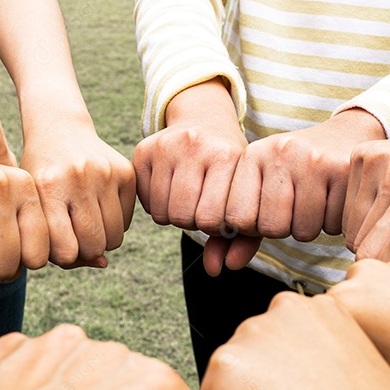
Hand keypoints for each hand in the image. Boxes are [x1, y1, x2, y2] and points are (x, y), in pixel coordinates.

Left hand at [21, 124, 134, 267]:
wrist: (60, 130)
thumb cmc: (42, 179)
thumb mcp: (35, 208)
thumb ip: (55, 245)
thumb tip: (102, 263)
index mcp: (47, 188)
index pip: (65, 251)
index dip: (62, 257)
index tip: (57, 247)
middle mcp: (78, 178)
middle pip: (94, 246)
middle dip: (84, 251)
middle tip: (74, 238)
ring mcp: (106, 173)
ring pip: (114, 238)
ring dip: (101, 240)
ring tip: (86, 226)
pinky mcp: (126, 172)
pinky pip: (126, 222)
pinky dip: (113, 224)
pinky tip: (98, 209)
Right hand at [133, 78, 250, 274]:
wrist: (206, 119)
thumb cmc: (231, 168)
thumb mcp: (245, 195)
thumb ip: (241, 239)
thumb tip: (215, 271)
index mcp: (227, 156)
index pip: (214, 220)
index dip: (218, 227)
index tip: (224, 214)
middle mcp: (196, 145)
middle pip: (185, 218)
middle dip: (194, 222)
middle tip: (202, 208)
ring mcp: (166, 144)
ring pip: (163, 213)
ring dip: (175, 215)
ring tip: (188, 199)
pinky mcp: (144, 149)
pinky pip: (145, 202)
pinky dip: (157, 205)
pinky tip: (171, 189)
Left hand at [216, 109, 385, 271]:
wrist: (344, 136)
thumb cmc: (293, 171)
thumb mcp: (261, 188)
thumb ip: (236, 230)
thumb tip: (224, 266)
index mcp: (252, 155)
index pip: (237, 219)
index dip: (251, 226)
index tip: (263, 212)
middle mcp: (280, 153)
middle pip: (272, 228)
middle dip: (282, 228)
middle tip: (292, 207)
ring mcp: (314, 160)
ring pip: (303, 231)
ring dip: (308, 227)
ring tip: (312, 201)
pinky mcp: (344, 171)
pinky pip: (332, 226)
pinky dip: (333, 223)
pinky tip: (332, 199)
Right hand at [329, 258, 389, 389]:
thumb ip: (357, 370)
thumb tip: (344, 378)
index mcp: (347, 304)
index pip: (321, 336)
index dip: (341, 360)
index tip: (359, 373)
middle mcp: (365, 276)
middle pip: (344, 315)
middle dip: (362, 336)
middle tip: (388, 364)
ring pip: (374, 300)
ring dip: (387, 320)